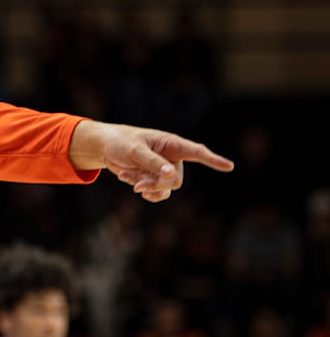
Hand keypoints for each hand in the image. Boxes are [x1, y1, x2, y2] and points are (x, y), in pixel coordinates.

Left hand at [68, 120, 233, 201]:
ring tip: (125, 176)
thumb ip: (152, 162)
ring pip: (166, 189)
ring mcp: (165, 170)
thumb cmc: (121, 142)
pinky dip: (145, 191)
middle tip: (136, 182)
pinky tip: (132, 184)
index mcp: (171, 144)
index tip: (229, 166)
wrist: (106, 148)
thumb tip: (172, 174)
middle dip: (155, 183)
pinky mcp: (156, 180)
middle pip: (176, 180)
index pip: (196, 152)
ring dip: (146, 186)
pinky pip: (158, 194)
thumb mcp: (134, 150)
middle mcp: (173, 158)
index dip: (212, 160)